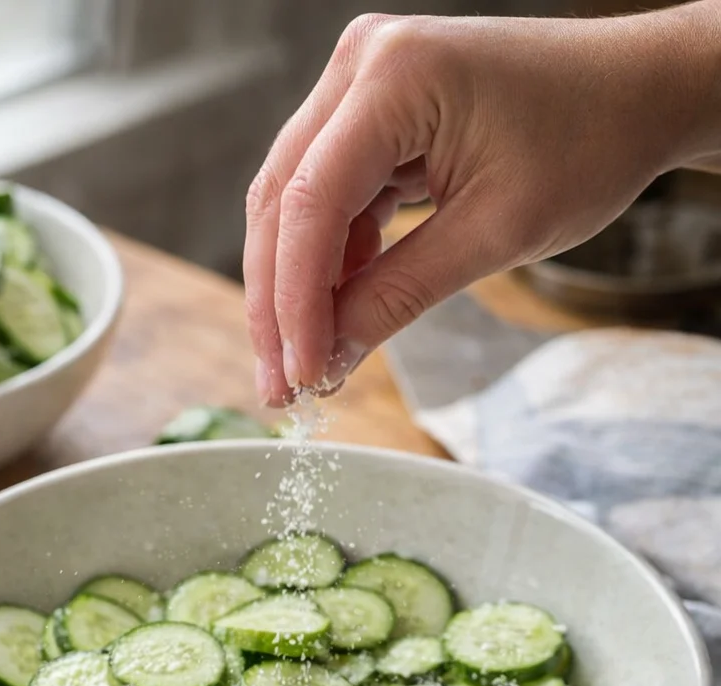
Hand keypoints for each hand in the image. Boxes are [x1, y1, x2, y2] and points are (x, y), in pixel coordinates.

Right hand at [244, 6, 720, 403]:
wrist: (640, 92)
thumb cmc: (590, 142)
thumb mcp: (495, 234)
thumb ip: (399, 296)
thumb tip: (329, 358)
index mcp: (395, 77)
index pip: (310, 204)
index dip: (296, 302)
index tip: (301, 376)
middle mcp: (363, 66)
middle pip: (282, 202)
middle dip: (278, 303)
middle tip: (280, 388)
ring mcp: (364, 85)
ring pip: (295, 204)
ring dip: (297, 288)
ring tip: (304, 366)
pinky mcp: (375, 112)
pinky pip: (330, 197)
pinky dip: (331, 262)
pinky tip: (338, 317)